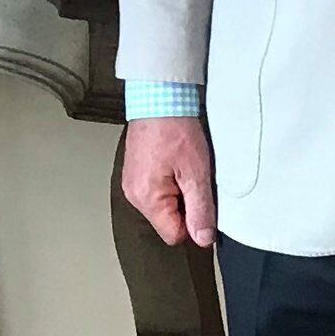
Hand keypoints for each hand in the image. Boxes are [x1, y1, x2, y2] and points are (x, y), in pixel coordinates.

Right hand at [122, 117, 216, 246]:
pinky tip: (173, 160)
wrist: (158, 96)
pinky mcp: (134, 170)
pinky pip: (155, 189)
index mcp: (146, 198)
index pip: (173, 234)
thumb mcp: (196, 172)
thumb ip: (200, 209)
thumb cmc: (175, 129)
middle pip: (166, 220)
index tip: (201, 199)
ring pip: (161, 204)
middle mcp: (133, 194)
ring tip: (182, 166)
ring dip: (176, 191)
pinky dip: (167, 180)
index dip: (193, 222)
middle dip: (184, 204)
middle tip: (191, 176)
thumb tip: (203, 239)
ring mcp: (131, 181)